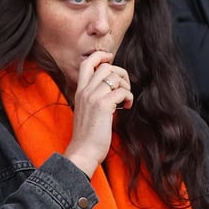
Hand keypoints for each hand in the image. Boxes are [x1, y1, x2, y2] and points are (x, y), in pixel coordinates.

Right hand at [64, 51, 133, 177]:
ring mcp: (93, 97)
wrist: (83, 151)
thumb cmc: (87, 134)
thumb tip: (111, 88)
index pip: (87, 63)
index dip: (101, 56)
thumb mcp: (86, 110)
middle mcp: (85, 91)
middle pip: (105, 66)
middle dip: (120, 73)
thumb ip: (94, 97)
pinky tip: (127, 106)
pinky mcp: (103, 106)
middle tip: (124, 87)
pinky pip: (122, 91)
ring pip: (114, 77)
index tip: (111, 60)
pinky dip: (128, 97)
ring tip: (125, 98)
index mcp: (80, 91)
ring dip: (126, 85)